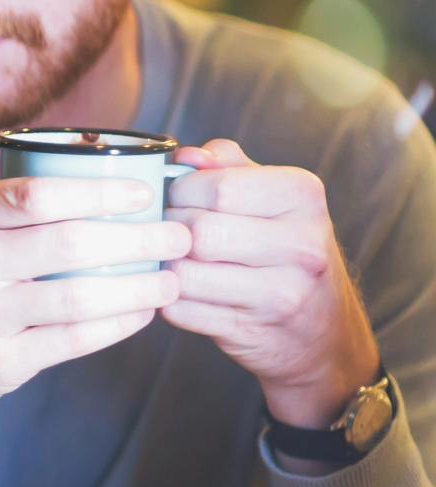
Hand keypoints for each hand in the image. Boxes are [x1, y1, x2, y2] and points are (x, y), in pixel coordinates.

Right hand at [0, 176, 187, 486]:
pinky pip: (73, 339)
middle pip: (68, 242)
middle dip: (137, 238)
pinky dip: (116, 325)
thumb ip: (14, 212)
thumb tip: (110, 184)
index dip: (100, 191)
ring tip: (170, 280)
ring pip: (78, 295)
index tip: (145, 192)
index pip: (39, 193)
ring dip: (137, 286)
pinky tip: (141, 315)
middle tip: (178, 237)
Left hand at [163, 139, 378, 438]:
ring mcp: (280, 294)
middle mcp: (302, 245)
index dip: (180, 190)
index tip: (175, 196)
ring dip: (163, 265)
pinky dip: (167, 299)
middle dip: (167, 228)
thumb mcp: (275, 198)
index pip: (218, 187)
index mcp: (304, 198)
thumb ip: (229, 167)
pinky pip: (180, 309)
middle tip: (164, 229)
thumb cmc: (286, 250)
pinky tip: (178, 289)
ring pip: (184, 273)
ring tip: (168, 257)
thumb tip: (186, 155)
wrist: (323, 331)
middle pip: (198, 231)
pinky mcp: (250, 331)